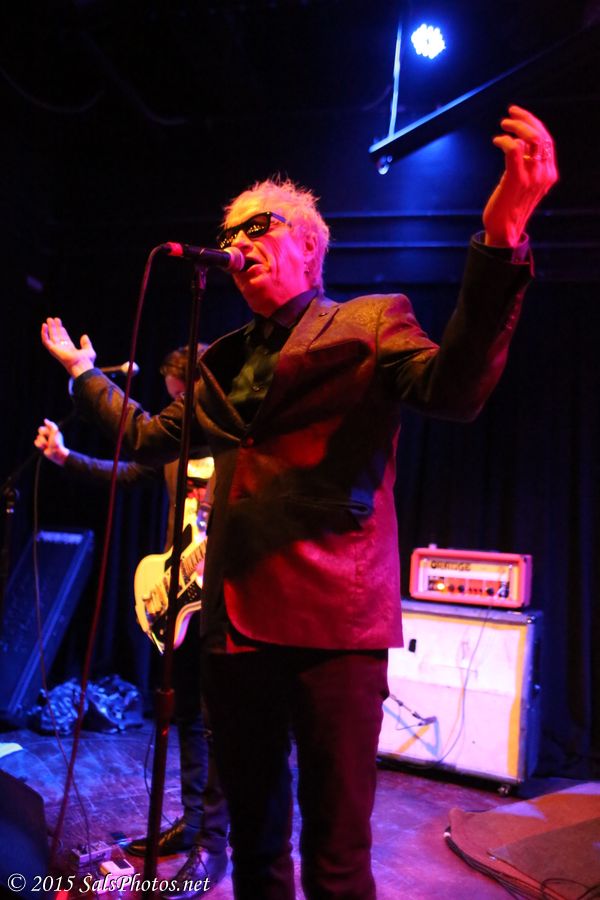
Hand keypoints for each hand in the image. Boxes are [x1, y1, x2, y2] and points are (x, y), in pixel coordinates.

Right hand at [34, 418, 69, 465]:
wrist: (56, 453)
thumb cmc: (57, 443)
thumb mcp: (55, 432)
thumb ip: (51, 425)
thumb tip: (45, 420)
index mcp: (51, 430)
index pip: (46, 425)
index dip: (46, 430)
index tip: (51, 434)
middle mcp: (47, 434)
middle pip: (40, 430)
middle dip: (44, 435)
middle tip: (50, 440)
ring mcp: (44, 439)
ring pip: (38, 437)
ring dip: (43, 442)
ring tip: (48, 445)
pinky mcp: (41, 445)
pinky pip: (36, 443)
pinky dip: (40, 446)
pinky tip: (45, 448)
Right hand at [41, 317, 95, 377]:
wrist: (82, 365)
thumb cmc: (86, 361)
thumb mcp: (89, 350)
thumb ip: (86, 343)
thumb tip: (84, 336)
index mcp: (70, 349)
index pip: (64, 338)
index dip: (61, 330)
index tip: (59, 322)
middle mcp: (63, 349)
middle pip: (57, 336)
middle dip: (55, 328)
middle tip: (52, 319)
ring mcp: (57, 350)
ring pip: (51, 337)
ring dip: (49, 328)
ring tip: (49, 319)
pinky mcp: (53, 350)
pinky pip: (46, 341)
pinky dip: (44, 333)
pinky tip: (44, 326)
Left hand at [483, 105, 557, 246]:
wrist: (504, 231)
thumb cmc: (510, 206)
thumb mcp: (523, 181)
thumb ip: (525, 163)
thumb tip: (519, 142)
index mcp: (549, 173)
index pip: (547, 139)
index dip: (533, 122)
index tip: (518, 114)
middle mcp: (544, 174)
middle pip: (541, 135)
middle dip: (525, 119)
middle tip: (509, 114)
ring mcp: (531, 177)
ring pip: (530, 139)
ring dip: (515, 127)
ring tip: (503, 125)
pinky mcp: (516, 180)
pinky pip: (514, 150)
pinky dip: (505, 140)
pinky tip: (497, 141)